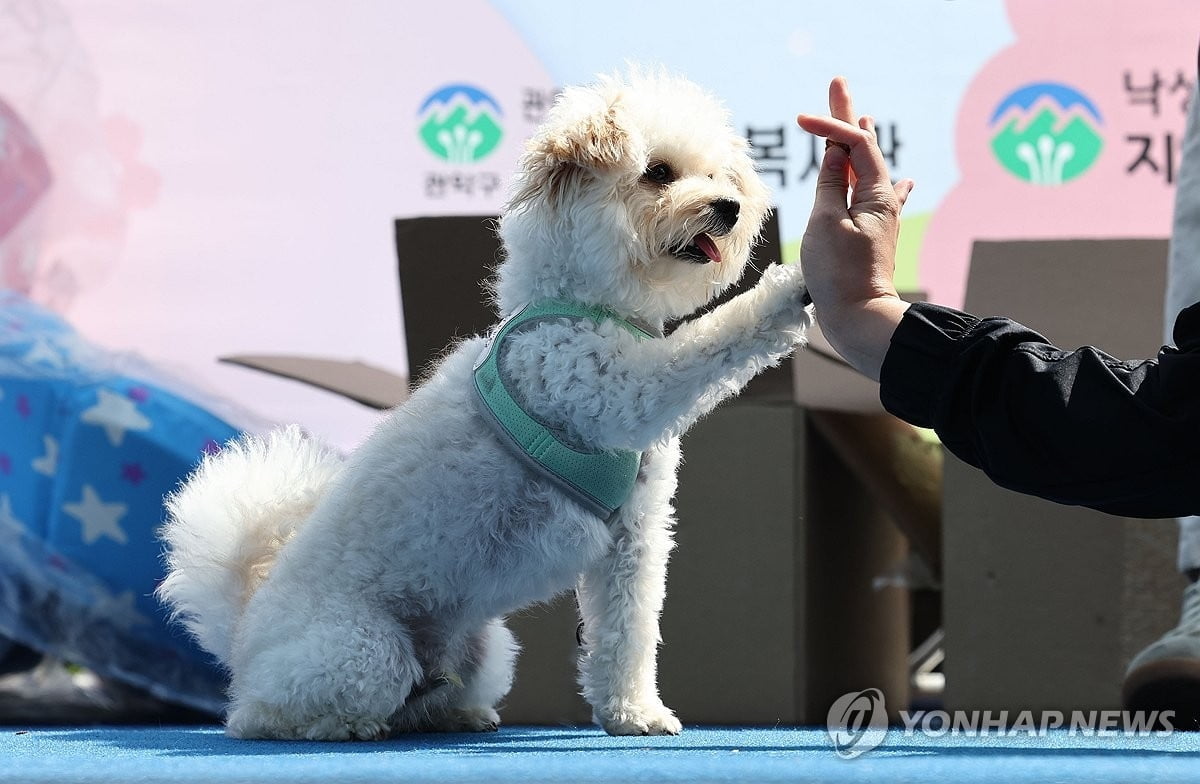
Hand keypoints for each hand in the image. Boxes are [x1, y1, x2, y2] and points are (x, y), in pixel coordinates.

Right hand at [796, 77, 914, 380]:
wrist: (861, 319)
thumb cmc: (839, 273)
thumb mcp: (826, 222)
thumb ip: (830, 185)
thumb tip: (835, 155)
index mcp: (875, 193)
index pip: (853, 145)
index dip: (831, 126)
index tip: (801, 119)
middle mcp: (882, 201)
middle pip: (864, 150)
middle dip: (848, 118)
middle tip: (838, 85)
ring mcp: (879, 218)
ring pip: (868, 170)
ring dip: (860, 143)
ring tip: (861, 120)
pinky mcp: (872, 236)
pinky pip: (877, 196)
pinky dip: (879, 182)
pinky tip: (905, 182)